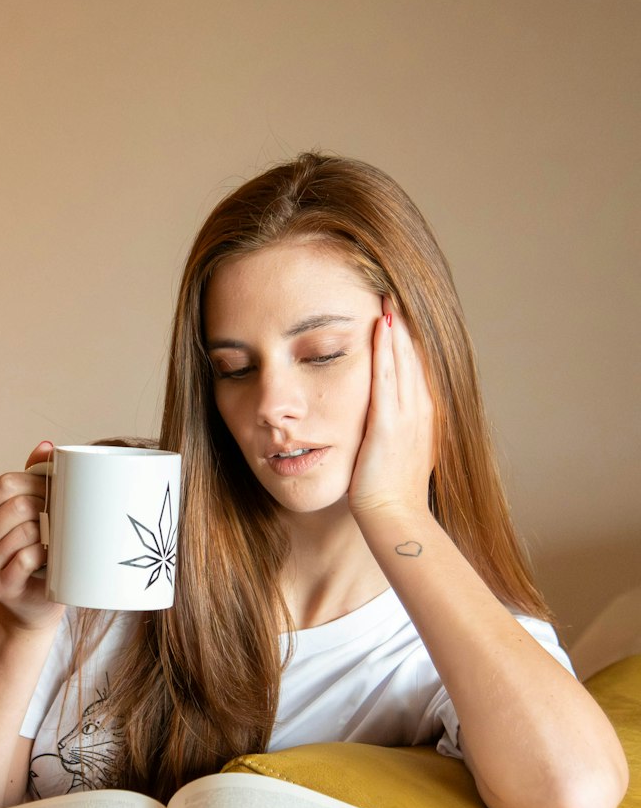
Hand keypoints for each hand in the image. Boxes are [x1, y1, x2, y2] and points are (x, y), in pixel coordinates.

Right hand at [0, 441, 65, 631]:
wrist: (32, 604)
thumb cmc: (36, 553)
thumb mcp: (32, 516)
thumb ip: (33, 481)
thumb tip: (46, 446)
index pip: (4, 485)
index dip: (34, 482)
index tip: (56, 489)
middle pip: (15, 506)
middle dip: (45, 507)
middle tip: (62, 516)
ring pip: (24, 532)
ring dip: (48, 533)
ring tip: (57, 539)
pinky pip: (26, 559)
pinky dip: (44, 555)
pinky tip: (50, 558)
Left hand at [348, 298, 435, 522]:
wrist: (395, 516)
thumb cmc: (391, 490)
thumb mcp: (401, 450)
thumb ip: (398, 426)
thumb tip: (387, 412)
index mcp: (426, 415)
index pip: (419, 367)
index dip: (411, 338)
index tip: (401, 311)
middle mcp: (423, 410)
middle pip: (416, 356)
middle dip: (406, 324)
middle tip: (395, 290)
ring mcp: (408, 416)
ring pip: (404, 361)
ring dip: (397, 328)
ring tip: (390, 297)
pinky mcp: (389, 424)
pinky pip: (388, 379)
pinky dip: (386, 352)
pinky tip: (381, 328)